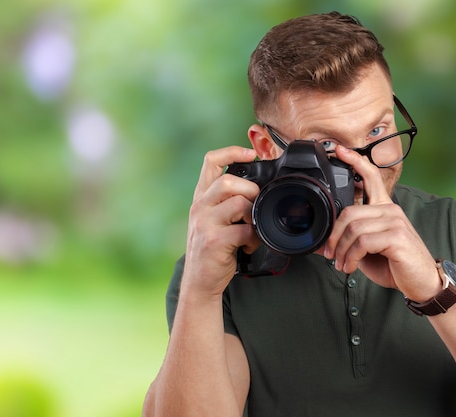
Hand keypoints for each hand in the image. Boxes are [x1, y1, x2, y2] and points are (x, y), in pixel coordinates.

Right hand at [182, 146, 260, 298]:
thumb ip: (225, 202)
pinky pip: (244, 231)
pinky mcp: (214, 242)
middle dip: (250, 191)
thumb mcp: (211, 220)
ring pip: (238, 204)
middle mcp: (199, 207)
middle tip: (255, 206)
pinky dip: (253, 238)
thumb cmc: (212, 249)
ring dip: (253, 216)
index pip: (210, 161)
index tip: (251, 154)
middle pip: (228, 182)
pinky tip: (248, 246)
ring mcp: (205, 224)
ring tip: (251, 230)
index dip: (232, 152)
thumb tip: (256, 188)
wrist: (199, 281)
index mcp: (201, 198)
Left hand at [323, 145, 440, 301]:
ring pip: (353, 229)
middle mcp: (390, 209)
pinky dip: (351, 257)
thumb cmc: (393, 264)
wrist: (421, 283)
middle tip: (330, 254)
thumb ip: (349, 239)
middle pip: (349, 212)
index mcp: (384, 208)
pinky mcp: (397, 236)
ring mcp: (395, 221)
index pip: (370, 177)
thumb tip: (320, 242)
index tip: (339, 151)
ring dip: (341, 251)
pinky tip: (351, 267)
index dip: (355, 161)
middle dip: (334, 236)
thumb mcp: (365, 250)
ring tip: (341, 265)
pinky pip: (362, 242)